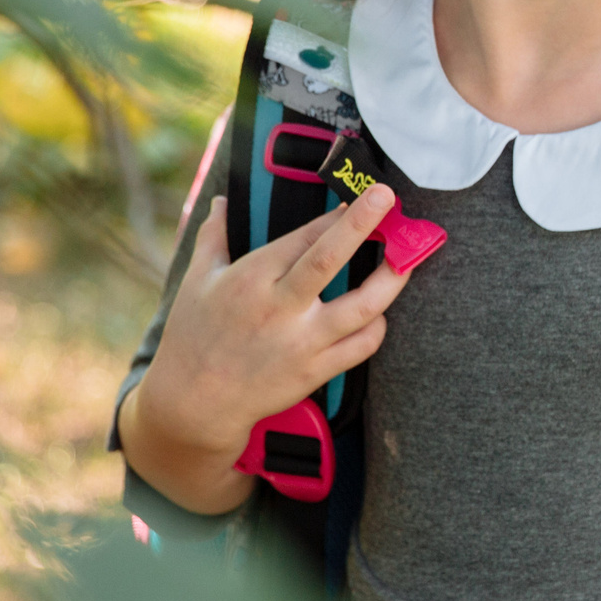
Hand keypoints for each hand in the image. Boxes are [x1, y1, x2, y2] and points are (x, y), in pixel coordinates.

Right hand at [121, 185, 409, 505]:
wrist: (194, 403)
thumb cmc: (193, 337)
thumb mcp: (196, 281)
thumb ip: (214, 237)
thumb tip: (222, 201)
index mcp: (251, 279)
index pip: (303, 237)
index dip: (336, 216)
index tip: (360, 198)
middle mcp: (280, 308)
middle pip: (329, 260)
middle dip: (361, 224)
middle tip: (386, 196)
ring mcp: (302, 342)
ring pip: (361, 307)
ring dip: (390, 279)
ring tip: (408, 258)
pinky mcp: (315, 371)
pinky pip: (361, 347)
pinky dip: (378, 326)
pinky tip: (380, 312)